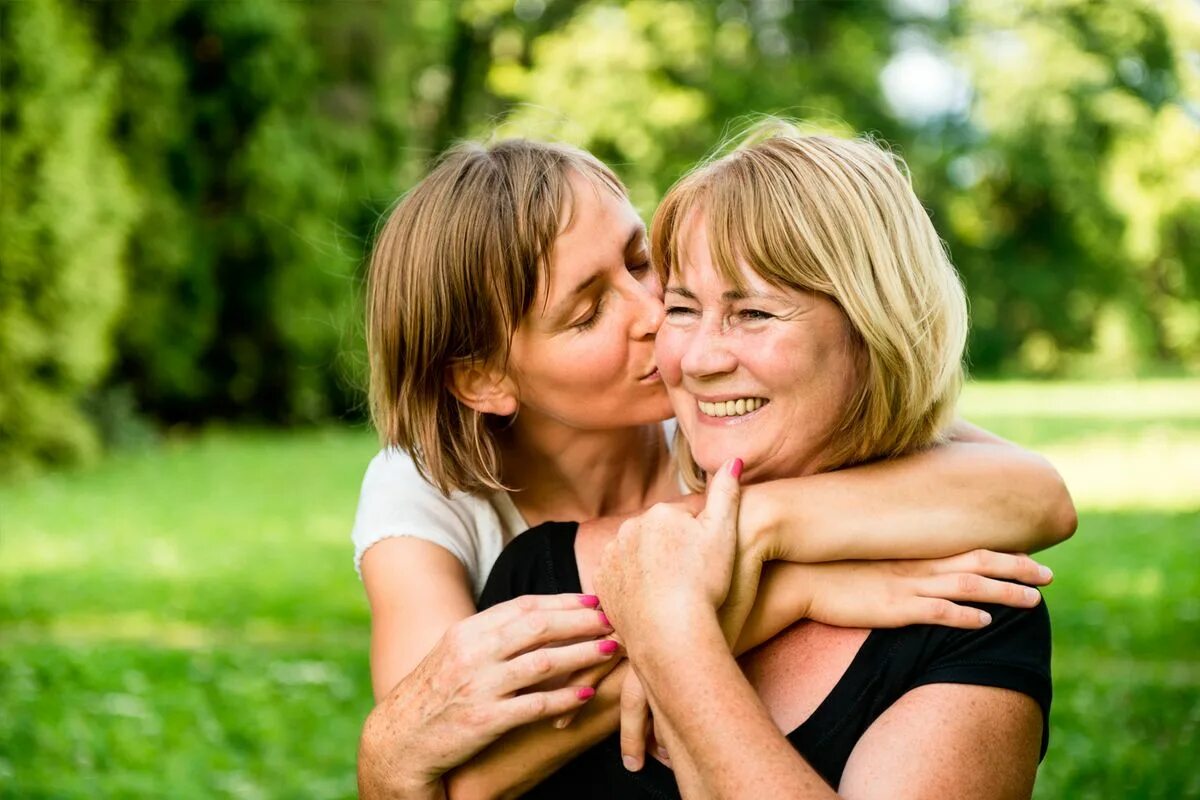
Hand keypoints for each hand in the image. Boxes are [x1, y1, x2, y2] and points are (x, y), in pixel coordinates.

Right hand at [357, 593, 616, 795]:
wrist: (398, 741)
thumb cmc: (434, 695)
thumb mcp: (456, 653)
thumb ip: (492, 634)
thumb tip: (536, 617)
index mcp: (468, 631)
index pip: (524, 606)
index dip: (563, 601)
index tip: (593, 599)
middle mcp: (474, 652)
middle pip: (538, 626)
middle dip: (580, 621)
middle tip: (611, 619)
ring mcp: (479, 686)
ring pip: (542, 662)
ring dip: (582, 654)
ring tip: (610, 649)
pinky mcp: (485, 721)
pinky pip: (534, 705)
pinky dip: (564, 698)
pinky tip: (587, 693)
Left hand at [596, 457, 743, 637]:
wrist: (670, 630)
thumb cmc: (703, 582)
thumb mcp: (723, 534)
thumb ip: (726, 493)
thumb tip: (733, 459)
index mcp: (659, 513)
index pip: (683, 521)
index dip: (699, 543)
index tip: (706, 565)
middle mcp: (629, 528)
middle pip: (657, 538)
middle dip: (671, 553)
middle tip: (691, 581)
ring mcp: (612, 556)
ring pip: (638, 558)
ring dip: (651, 569)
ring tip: (671, 594)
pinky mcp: (602, 583)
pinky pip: (621, 580)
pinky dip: (633, 588)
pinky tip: (652, 602)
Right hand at [798, 550, 1051, 629]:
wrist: (797, 575)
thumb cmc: (826, 569)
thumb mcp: (866, 561)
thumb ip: (892, 565)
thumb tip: (907, 571)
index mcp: (912, 555)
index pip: (966, 549)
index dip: (1001, 554)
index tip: (1029, 557)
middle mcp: (916, 566)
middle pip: (979, 563)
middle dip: (1018, 569)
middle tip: (1050, 575)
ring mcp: (907, 586)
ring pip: (968, 586)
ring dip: (1005, 593)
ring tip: (1036, 602)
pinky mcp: (894, 607)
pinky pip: (937, 612)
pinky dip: (965, 616)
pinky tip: (987, 623)